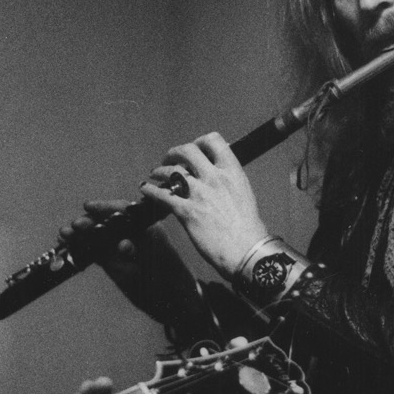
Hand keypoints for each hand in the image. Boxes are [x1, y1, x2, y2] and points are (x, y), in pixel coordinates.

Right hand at [58, 201, 198, 323]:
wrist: (180, 305)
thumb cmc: (164, 290)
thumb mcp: (141, 276)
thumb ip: (124, 259)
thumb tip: (113, 242)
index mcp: (148, 230)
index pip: (123, 211)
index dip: (103, 208)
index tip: (87, 208)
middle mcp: (139, 233)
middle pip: (109, 221)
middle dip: (88, 224)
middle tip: (71, 229)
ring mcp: (133, 245)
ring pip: (105, 234)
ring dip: (86, 235)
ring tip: (65, 238)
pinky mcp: (128, 257)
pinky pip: (108, 246)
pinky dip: (92, 246)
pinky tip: (74, 248)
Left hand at [139, 132, 270, 280]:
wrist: (247, 251)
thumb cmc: (248, 228)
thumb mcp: (243, 194)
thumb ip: (227, 181)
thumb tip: (213, 176)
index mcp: (232, 172)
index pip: (213, 141)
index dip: (199, 142)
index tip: (193, 149)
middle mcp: (215, 178)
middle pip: (187, 151)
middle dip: (174, 152)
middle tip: (169, 159)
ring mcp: (200, 194)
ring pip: (171, 171)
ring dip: (159, 171)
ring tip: (155, 174)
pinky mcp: (187, 212)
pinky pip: (162, 195)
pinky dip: (151, 190)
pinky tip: (146, 189)